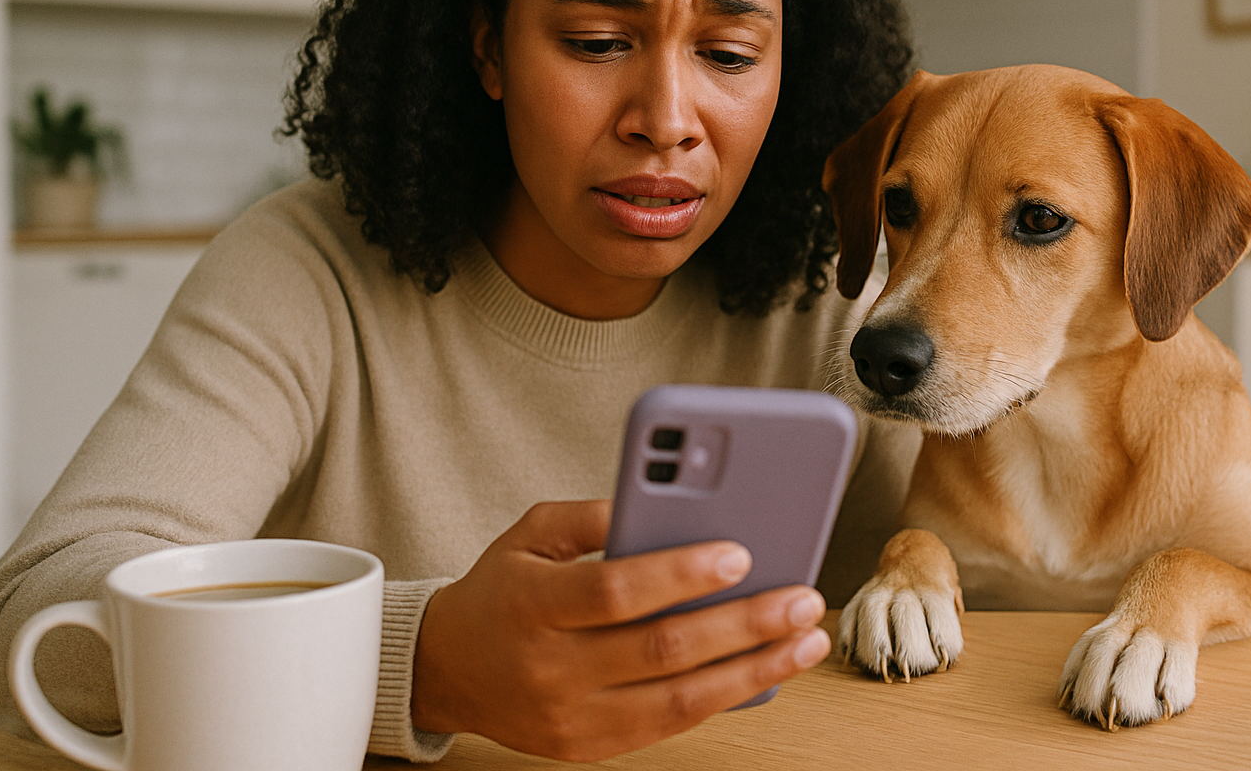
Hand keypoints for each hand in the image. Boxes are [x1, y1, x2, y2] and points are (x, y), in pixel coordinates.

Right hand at [410, 499, 830, 760]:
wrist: (446, 669)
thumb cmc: (502, 590)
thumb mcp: (531, 533)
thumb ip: (595, 514)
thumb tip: (670, 503)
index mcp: (532, 605)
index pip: (615, 591)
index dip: (680, 574)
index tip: (739, 552)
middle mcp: (551, 668)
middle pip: (662, 648)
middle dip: (744, 624)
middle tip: (802, 599)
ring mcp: (572, 717)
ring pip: (680, 699)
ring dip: (754, 670)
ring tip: (804, 641)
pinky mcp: (590, 747)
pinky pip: (671, 724)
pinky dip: (724, 697)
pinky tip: (765, 669)